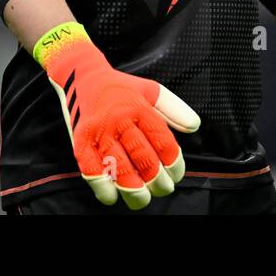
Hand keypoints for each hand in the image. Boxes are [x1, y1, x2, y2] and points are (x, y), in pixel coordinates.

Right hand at [37, 23, 200, 208]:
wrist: (83, 75)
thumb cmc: (121, 88)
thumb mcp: (151, 90)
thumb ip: (174, 108)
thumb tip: (194, 126)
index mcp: (140, 108)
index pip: (162, 140)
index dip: (173, 162)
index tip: (176, 175)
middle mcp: (121, 120)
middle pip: (142, 155)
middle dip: (156, 178)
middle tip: (164, 190)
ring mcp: (100, 131)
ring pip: (118, 165)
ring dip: (132, 187)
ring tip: (142, 199)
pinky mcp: (80, 140)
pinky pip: (90, 167)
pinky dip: (101, 185)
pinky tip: (112, 197)